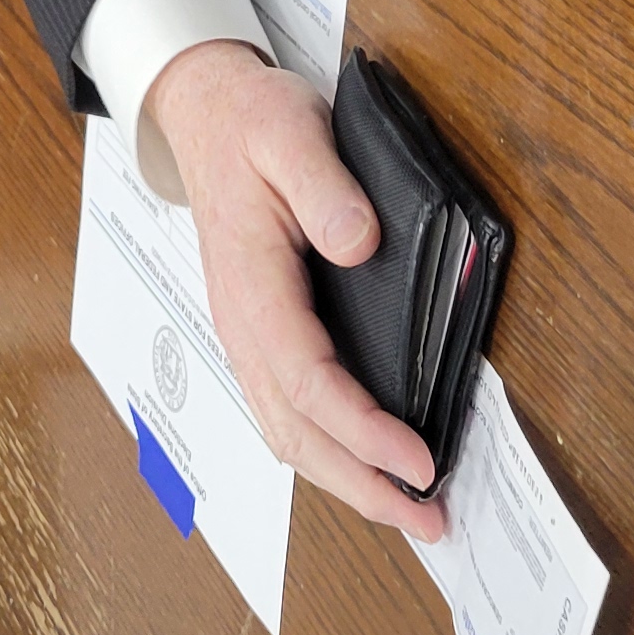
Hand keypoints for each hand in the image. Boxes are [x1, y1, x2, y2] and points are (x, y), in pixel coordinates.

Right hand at [146, 40, 445, 539]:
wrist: (206, 115)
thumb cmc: (250, 124)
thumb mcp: (291, 132)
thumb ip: (324, 185)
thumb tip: (357, 242)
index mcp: (251, 284)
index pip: (308, 380)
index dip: (364, 431)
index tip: (419, 459)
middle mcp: (243, 325)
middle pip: (295, 432)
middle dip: (362, 485)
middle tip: (427, 518)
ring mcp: (247, 335)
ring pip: (288, 433)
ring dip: (346, 479)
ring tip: (407, 507)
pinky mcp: (261, 335)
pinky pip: (288, 412)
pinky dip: (329, 451)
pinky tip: (366, 460)